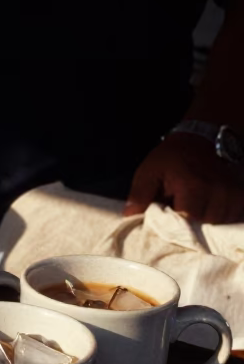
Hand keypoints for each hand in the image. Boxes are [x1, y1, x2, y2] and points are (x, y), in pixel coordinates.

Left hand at [124, 134, 243, 222]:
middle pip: (204, 225)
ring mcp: (231, 193)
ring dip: (207, 220)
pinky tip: (210, 207)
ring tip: (196, 206)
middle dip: (191, 222)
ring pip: (220, 222)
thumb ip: (140, 194)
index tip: (168, 216)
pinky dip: (223, 215)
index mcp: (193, 187)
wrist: (201, 138)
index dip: (175, 223)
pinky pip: (234, 216)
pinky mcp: (240, 194)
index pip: (186, 221)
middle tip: (181, 209)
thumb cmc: (171, 157)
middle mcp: (217, 192)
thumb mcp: (149, 171)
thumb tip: (129, 215)